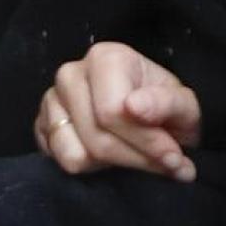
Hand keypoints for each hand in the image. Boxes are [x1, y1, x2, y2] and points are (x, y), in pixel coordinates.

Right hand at [34, 41, 201, 182]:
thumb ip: (166, 104)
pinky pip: (59, 162)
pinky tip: (109, 157)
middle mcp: (71, 74)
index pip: (113, 112)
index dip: (146, 142)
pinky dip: (89, 168)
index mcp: (105, 58)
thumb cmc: (167, 110)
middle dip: (134, 158)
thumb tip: (134, 107)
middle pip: (96, 138)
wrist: (151, 120)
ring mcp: (51, 101)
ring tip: (134, 155)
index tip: (174, 157)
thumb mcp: (184, 106)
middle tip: (164, 165)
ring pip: (75, 155)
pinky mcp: (41, 127)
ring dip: (111, 166)